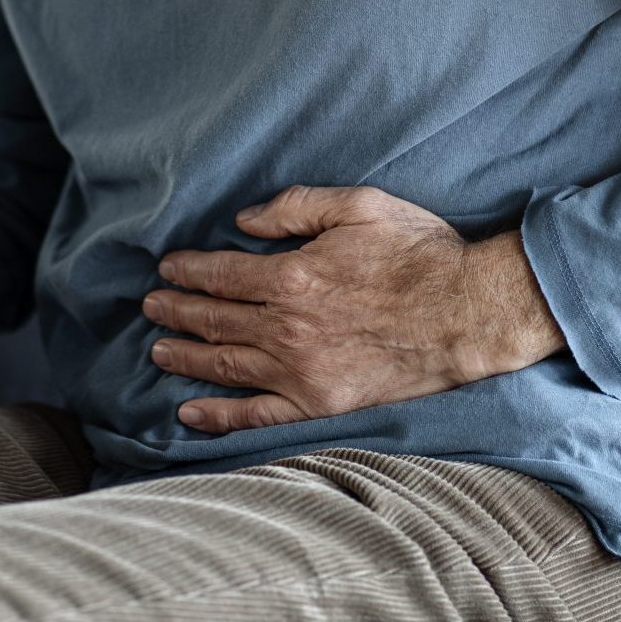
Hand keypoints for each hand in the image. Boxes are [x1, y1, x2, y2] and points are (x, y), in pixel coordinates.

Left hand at [143, 185, 565, 434]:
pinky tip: (190, 413)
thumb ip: (295, 207)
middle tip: (150, 306)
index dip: (187, 271)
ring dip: (185, 357)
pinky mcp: (320, 404)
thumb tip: (244, 221)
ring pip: (225, 365)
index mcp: (292, 276)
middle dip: (175, 311)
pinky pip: (258, 414)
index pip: (219, 274)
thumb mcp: (359, 206)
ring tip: (158, 350)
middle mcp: (286, 327)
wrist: (470, 313)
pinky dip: (220, 415)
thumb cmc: (419, 253)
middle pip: (213, 320)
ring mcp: (301, 371)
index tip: (167, 269)